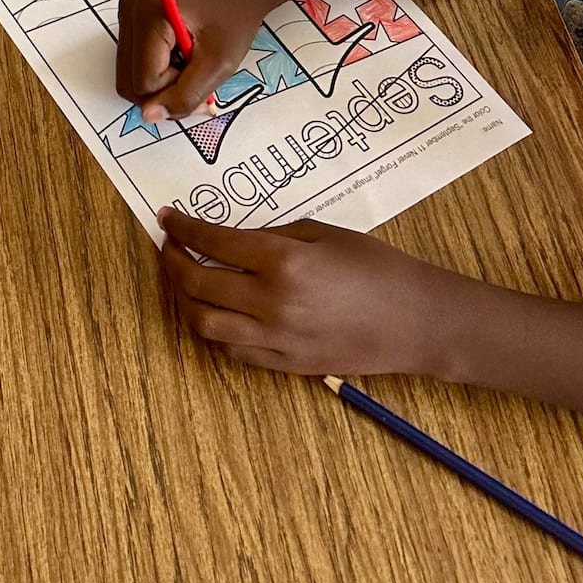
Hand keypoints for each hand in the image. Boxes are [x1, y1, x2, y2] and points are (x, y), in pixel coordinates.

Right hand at [116, 0, 273, 120]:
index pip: (143, 83)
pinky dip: (156, 68)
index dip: (174, 91)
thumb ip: (185, 95)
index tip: (202, 73)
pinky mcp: (132, 15)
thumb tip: (149, 116)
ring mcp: (127, 11)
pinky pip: (133, 60)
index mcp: (149, 16)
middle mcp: (129, 10)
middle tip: (196, 73)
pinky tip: (180, 53)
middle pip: (129, 81)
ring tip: (190, 62)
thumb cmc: (234, 17)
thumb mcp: (218, 64)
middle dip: (163, 89)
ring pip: (130, 74)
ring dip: (161, 80)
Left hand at [157, 207, 457, 379]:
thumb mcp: (320, 232)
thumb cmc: (374, 266)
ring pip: (205, 325)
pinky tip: (213, 311)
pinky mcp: (286, 365)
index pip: (212, 242)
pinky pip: (233, 351)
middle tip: (169, 246)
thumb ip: (271, 235)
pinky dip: (213, 330)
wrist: (415, 320)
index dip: (182, 228)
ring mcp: (277, 340)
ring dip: (183, 300)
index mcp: (282, 262)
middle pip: (197, 284)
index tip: (167, 218)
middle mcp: (272, 303)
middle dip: (173, 262)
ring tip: (183, 280)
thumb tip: (230, 238)